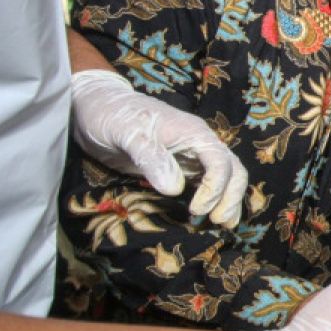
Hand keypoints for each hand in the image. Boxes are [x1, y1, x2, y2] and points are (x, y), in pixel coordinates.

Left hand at [70, 70, 247, 227]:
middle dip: (230, 197)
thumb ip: (151, 158)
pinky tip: (210, 217)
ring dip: (228, 201)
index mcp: (193, 132)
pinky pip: (208, 183)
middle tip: (216, 222)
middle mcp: (199, 144)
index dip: (215, 189)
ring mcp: (192, 156)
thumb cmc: (111, 115)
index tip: (196, 209)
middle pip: (233, 170)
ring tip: (221, 224)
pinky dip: (215, 200)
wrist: (97, 105)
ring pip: (226, 178)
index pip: (220, 162)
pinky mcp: (181, 167)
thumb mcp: (127, 133)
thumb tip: (174, 189)